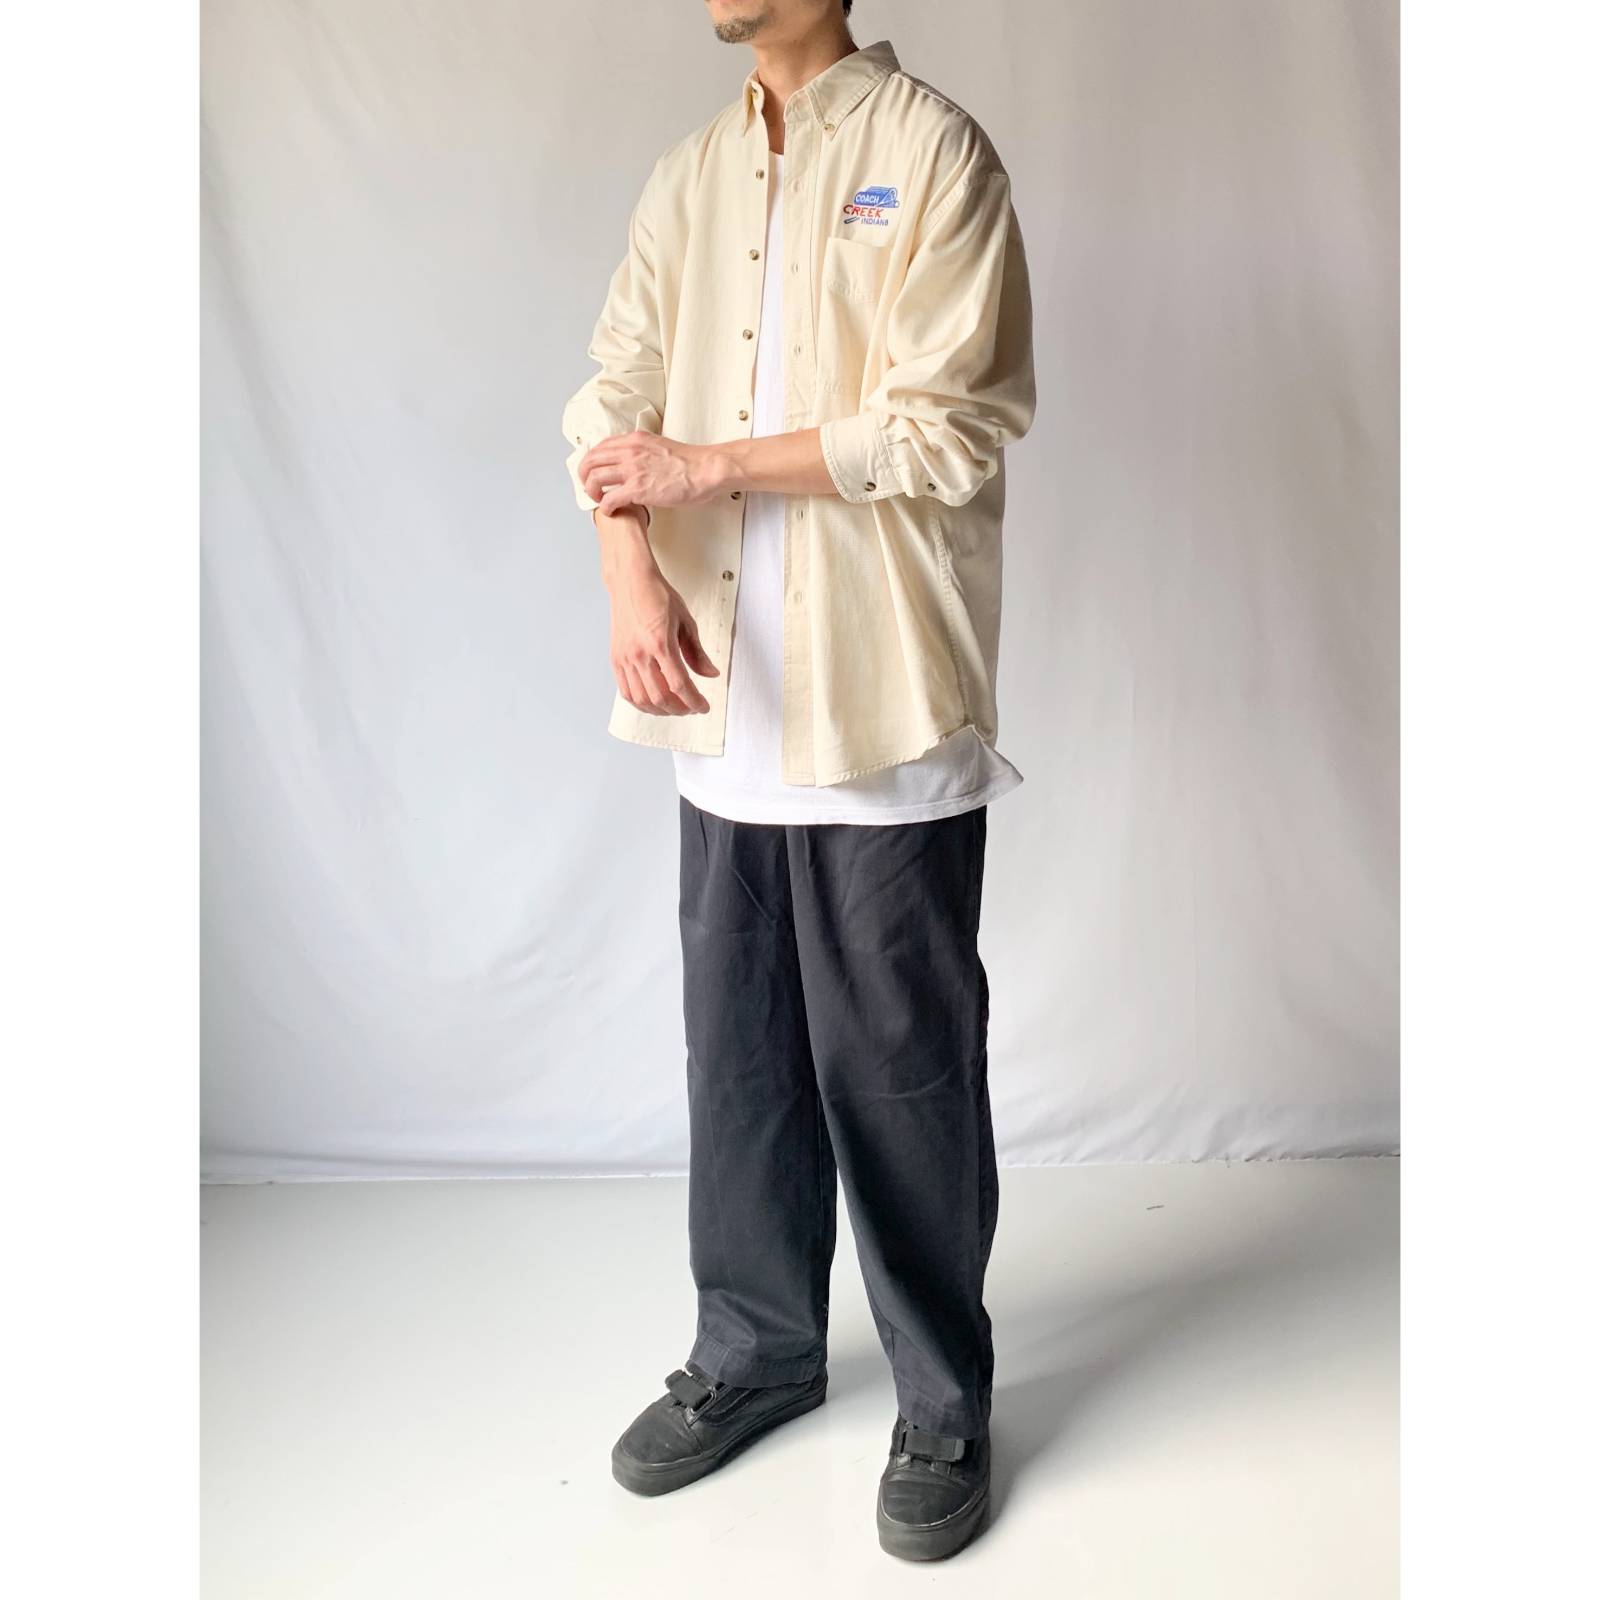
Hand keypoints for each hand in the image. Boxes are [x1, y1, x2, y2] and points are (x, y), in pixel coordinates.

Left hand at [579, 431, 729, 515]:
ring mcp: (632, 469)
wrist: (704, 470)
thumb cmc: (690, 463)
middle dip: (585, 476)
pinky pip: (609, 499)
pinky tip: (611, 511)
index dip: (592, 461)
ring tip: (599, 500)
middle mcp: (629, 451)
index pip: (600, 447)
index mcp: (634, 440)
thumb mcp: (660, 446)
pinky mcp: (637, 489)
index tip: (594, 471)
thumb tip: (638, 462)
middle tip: (590, 487)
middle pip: (591, 460)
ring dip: (592, 492)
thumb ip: (644, 451)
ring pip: (594, 478)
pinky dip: (605, 507)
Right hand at [603, 543, 719, 716]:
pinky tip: (653, 703)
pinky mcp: (616, 659)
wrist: (630, 581)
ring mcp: (625, 658)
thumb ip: (697, 652)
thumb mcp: (686, 621)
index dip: (694, 701)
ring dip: (660, 710)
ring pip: (642, 699)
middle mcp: (639, 654)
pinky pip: (626, 691)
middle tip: (691, 708)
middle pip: (660, 697)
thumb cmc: (657, 596)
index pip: (679, 684)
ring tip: (674, 708)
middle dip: (679, 709)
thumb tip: (710, 674)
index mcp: (660, 643)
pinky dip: (641, 703)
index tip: (703, 706)